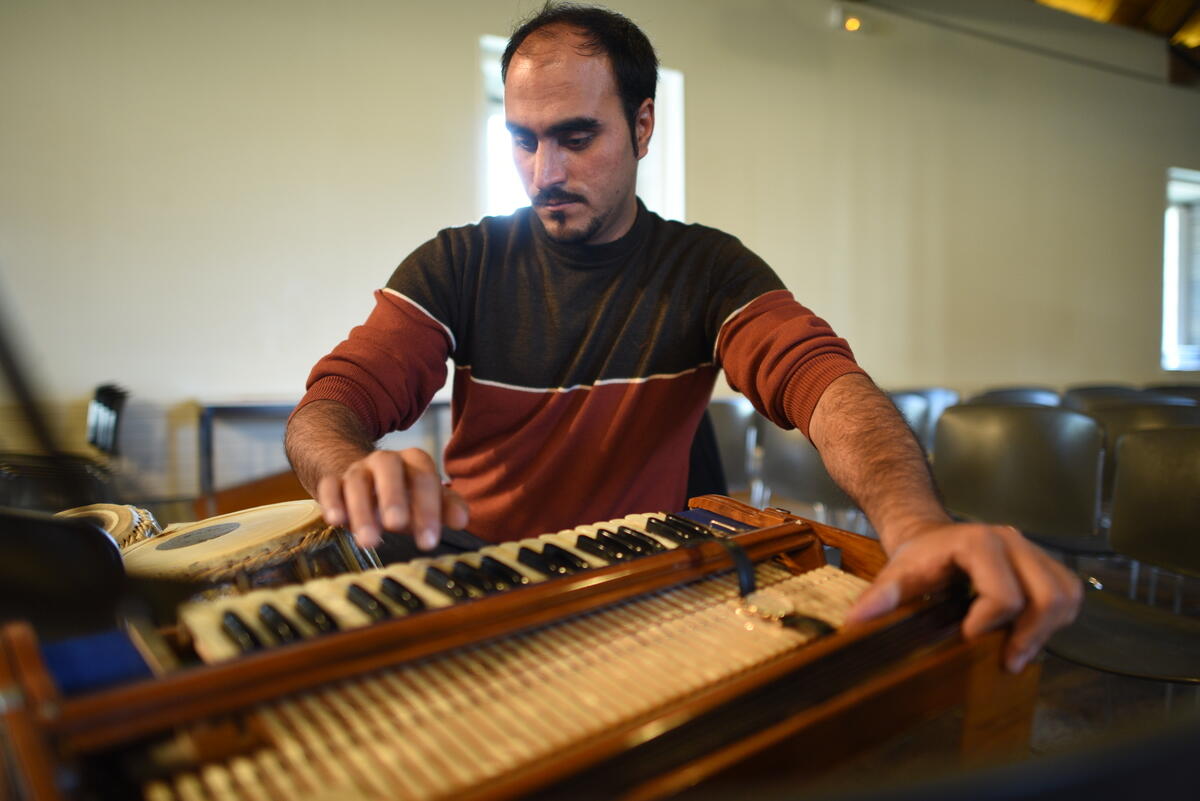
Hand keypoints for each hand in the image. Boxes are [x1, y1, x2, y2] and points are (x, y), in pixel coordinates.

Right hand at [315, 448, 468, 550]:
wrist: (361, 474)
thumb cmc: (403, 493)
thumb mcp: (427, 499)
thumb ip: (446, 507)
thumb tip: (462, 520)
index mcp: (413, 461)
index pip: (423, 478)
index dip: (427, 509)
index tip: (429, 541)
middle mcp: (385, 461)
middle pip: (389, 470)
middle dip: (394, 498)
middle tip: (398, 526)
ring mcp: (357, 470)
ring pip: (357, 482)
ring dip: (362, 510)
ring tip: (369, 541)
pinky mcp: (333, 481)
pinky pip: (330, 486)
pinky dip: (332, 502)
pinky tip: (336, 521)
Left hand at [845, 522, 1081, 673]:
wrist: (930, 535)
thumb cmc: (918, 556)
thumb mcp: (897, 572)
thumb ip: (882, 596)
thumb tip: (856, 623)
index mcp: (980, 542)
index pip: (1003, 593)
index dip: (989, 624)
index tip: (969, 642)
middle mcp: (1013, 541)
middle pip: (1047, 595)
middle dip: (1030, 634)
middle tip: (1007, 661)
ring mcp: (1033, 550)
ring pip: (1065, 595)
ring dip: (1047, 629)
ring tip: (1018, 652)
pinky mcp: (1045, 563)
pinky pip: (1068, 593)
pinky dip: (1056, 619)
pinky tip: (1031, 635)